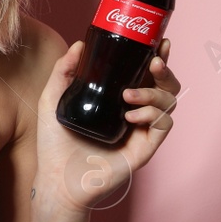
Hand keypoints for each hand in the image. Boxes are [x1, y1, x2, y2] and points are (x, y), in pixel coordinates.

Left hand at [35, 37, 179, 216]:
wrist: (55, 178)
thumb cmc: (54, 142)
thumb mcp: (52, 100)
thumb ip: (63, 72)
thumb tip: (79, 45)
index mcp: (117, 100)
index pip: (144, 75)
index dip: (157, 58)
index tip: (159, 43)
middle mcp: (134, 113)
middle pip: (165, 87)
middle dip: (165, 71)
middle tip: (154, 62)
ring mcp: (140, 132)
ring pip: (168, 103)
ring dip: (154, 93)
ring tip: (128, 95)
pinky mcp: (144, 149)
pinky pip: (162, 126)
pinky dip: (152, 115)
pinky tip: (131, 115)